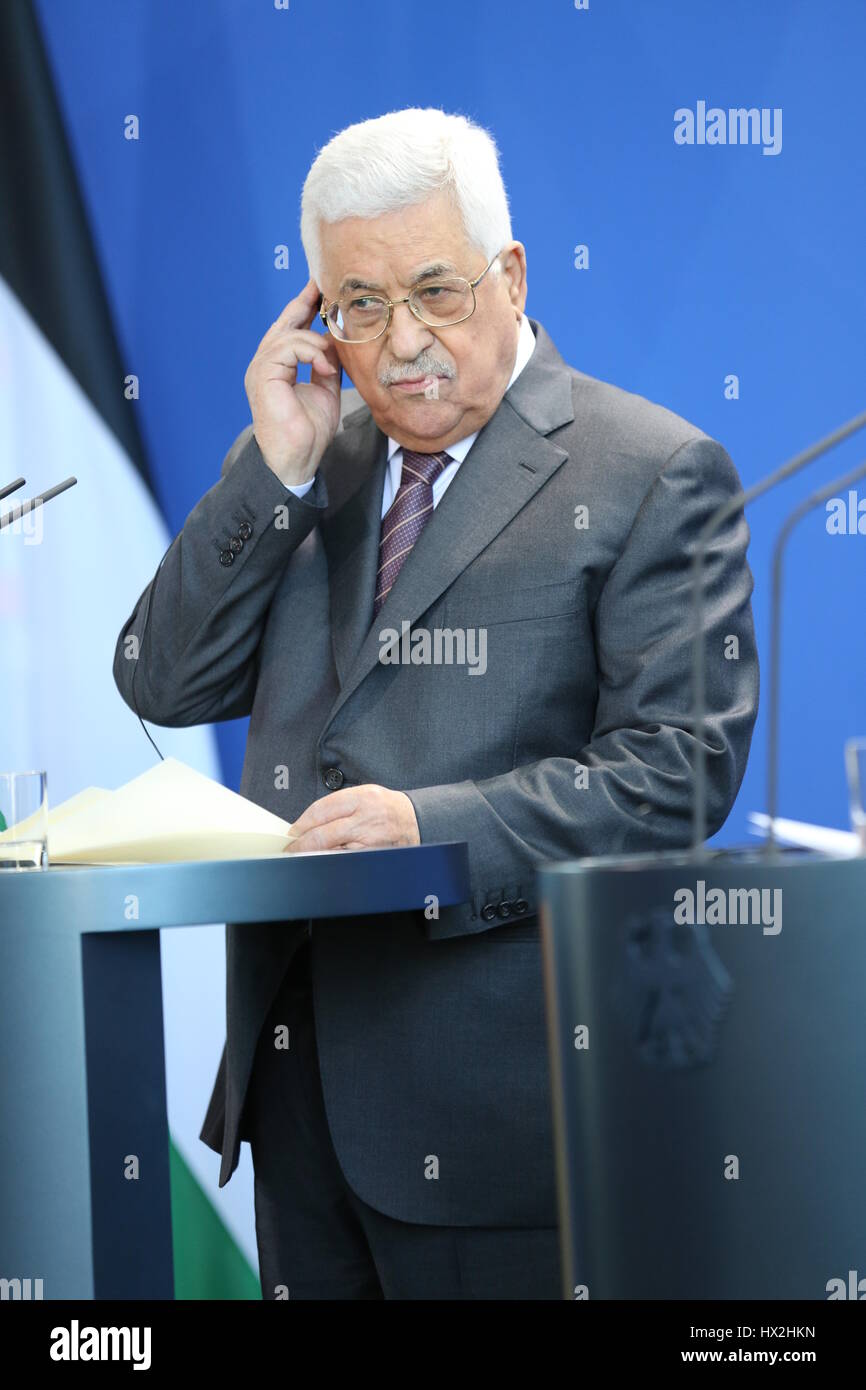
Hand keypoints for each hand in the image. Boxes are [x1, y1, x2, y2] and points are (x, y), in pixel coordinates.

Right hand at [244, 278, 342, 486]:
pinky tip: (325, 369)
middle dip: (305, 302)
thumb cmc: (308, 432)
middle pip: (285, 322)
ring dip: (318, 344)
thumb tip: (337, 342)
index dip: (305, 307)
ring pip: (290, 334)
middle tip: (323, 285)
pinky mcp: (263, 374)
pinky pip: (289, 346)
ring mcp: (261, 368)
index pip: (291, 329)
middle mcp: (265, 363)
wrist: (297, 459)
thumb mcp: (326, 390)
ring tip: (331, 365)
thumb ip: (327, 365)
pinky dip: (312, 353)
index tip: (322, 290)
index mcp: (278, 366)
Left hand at [285, 785, 420, 852]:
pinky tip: (322, 861)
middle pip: (323, 833)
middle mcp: (366, 817)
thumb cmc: (387, 807)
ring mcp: (370, 839)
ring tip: (302, 856)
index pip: (321, 810)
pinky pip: (346, 861)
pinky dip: (331, 861)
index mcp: (362, 797)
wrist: (416, 821)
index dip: (302, 823)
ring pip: (332, 850)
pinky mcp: (373, 855)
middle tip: (291, 848)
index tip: (293, 831)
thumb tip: (308, 822)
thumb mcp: (365, 793)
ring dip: (313, 855)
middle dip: (302, 844)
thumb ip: (338, 805)